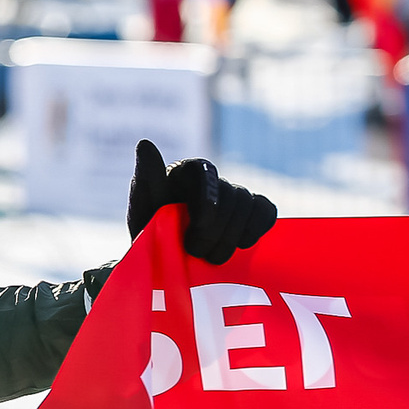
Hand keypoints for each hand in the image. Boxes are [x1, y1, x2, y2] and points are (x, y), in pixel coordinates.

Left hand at [125, 140, 276, 264]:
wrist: (168, 264)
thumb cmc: (151, 235)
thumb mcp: (142, 212)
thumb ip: (147, 180)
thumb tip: (144, 144)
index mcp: (184, 172)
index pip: (205, 171)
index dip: (208, 199)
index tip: (198, 226)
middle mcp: (211, 179)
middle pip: (229, 193)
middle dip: (215, 229)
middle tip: (195, 253)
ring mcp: (232, 194)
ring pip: (247, 204)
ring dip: (231, 237)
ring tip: (212, 258)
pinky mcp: (251, 211)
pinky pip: (265, 210)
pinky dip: (256, 228)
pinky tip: (241, 244)